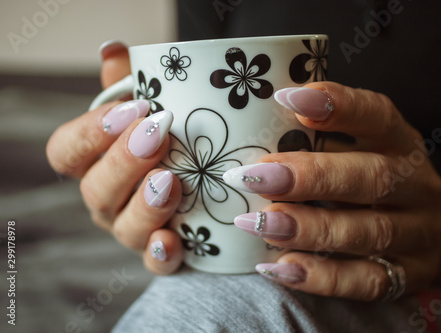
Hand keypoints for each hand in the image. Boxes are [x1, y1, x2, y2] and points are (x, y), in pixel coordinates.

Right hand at [46, 41, 183, 274]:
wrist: (201, 177)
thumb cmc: (168, 138)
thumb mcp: (151, 107)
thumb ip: (131, 82)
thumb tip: (115, 49)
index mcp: (94, 162)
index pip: (66, 151)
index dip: (90, 133)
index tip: (132, 109)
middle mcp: (106, 198)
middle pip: (95, 189)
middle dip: (124, 161)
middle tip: (156, 134)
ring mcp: (130, 228)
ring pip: (124, 226)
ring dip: (145, 204)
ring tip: (171, 180)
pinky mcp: (160, 251)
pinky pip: (155, 262)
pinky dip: (162, 253)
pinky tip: (174, 240)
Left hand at [226, 82, 440, 300]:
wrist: (425, 232)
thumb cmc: (370, 182)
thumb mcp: (357, 151)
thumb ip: (316, 143)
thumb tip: (248, 136)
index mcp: (402, 142)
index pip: (377, 116)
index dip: (337, 105)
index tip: (285, 99)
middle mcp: (417, 186)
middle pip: (372, 178)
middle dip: (310, 177)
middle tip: (255, 177)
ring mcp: (419, 234)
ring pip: (367, 232)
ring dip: (307, 228)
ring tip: (259, 224)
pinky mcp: (410, 276)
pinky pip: (364, 282)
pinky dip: (319, 276)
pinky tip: (277, 268)